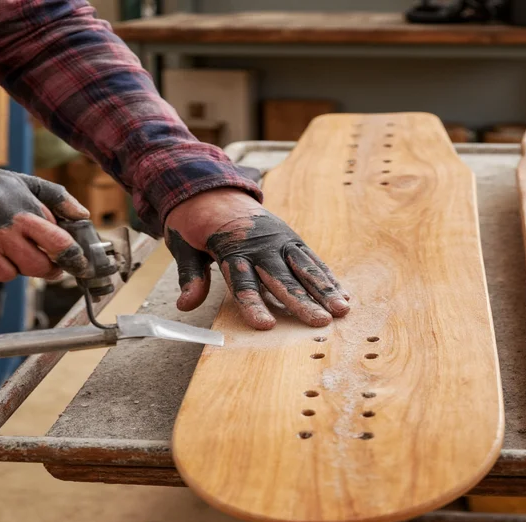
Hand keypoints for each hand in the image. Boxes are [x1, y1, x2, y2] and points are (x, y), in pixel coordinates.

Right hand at [0, 166, 89, 280]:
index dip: (73, 245)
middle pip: (56, 246)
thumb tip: (83, 216)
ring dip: (32, 270)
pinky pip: (3, 274)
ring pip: (31, 266)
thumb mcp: (7, 180)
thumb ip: (49, 195)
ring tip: (22, 263)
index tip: (79, 259)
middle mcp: (10, 212)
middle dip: (64, 263)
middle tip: (60, 269)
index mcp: (21, 193)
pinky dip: (3, 273)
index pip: (61, 225)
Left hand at [164, 188, 349, 329]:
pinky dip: (326, 277)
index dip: (254, 304)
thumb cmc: (196, 225)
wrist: (212, 189)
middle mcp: (260, 245)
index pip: (243, 282)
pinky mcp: (290, 237)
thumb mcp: (183, 247)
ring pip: (304, 267)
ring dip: (324, 289)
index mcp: (232, 249)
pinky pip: (311, 259)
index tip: (266, 326)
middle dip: (302, 301)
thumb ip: (191, 276)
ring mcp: (279, 239)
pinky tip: (341, 294)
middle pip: (282, 278)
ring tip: (341, 310)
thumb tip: (185, 305)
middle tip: (320, 322)